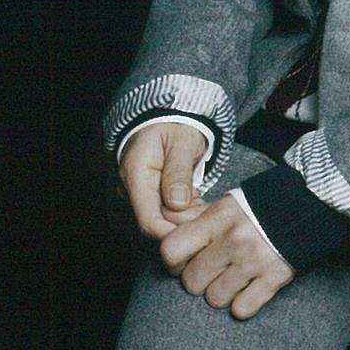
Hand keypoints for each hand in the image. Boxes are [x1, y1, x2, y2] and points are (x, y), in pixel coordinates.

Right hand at [118, 120, 210, 240]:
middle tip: (215, 219)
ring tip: (214, 211)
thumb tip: (177, 203)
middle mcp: (134, 189)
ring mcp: (143, 194)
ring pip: (166, 220)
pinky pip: (171, 213)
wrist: (167, 116)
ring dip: (190, 220)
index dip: (171, 232)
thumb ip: (178, 172)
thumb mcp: (181, 142)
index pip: (148, 219)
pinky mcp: (154, 196)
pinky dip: (190, 213)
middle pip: (158, 223)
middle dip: (186, 226)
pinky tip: (206, 208)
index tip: (199, 231)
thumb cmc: (173, 124)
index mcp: (136, 175)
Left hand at [159, 192, 293, 320]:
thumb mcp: (227, 202)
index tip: (183, 260)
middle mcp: (234, 240)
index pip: (172, 250)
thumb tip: (164, 224)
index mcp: (219, 218)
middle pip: (192, 281)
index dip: (173, 261)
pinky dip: (242, 305)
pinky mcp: (275, 277)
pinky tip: (248, 290)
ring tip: (231, 280)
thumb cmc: (263, 204)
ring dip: (220, 293)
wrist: (311, 203)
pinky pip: (242, 308)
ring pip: (215, 298)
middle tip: (211, 271)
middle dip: (198, 280)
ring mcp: (254, 260)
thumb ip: (197, 218)